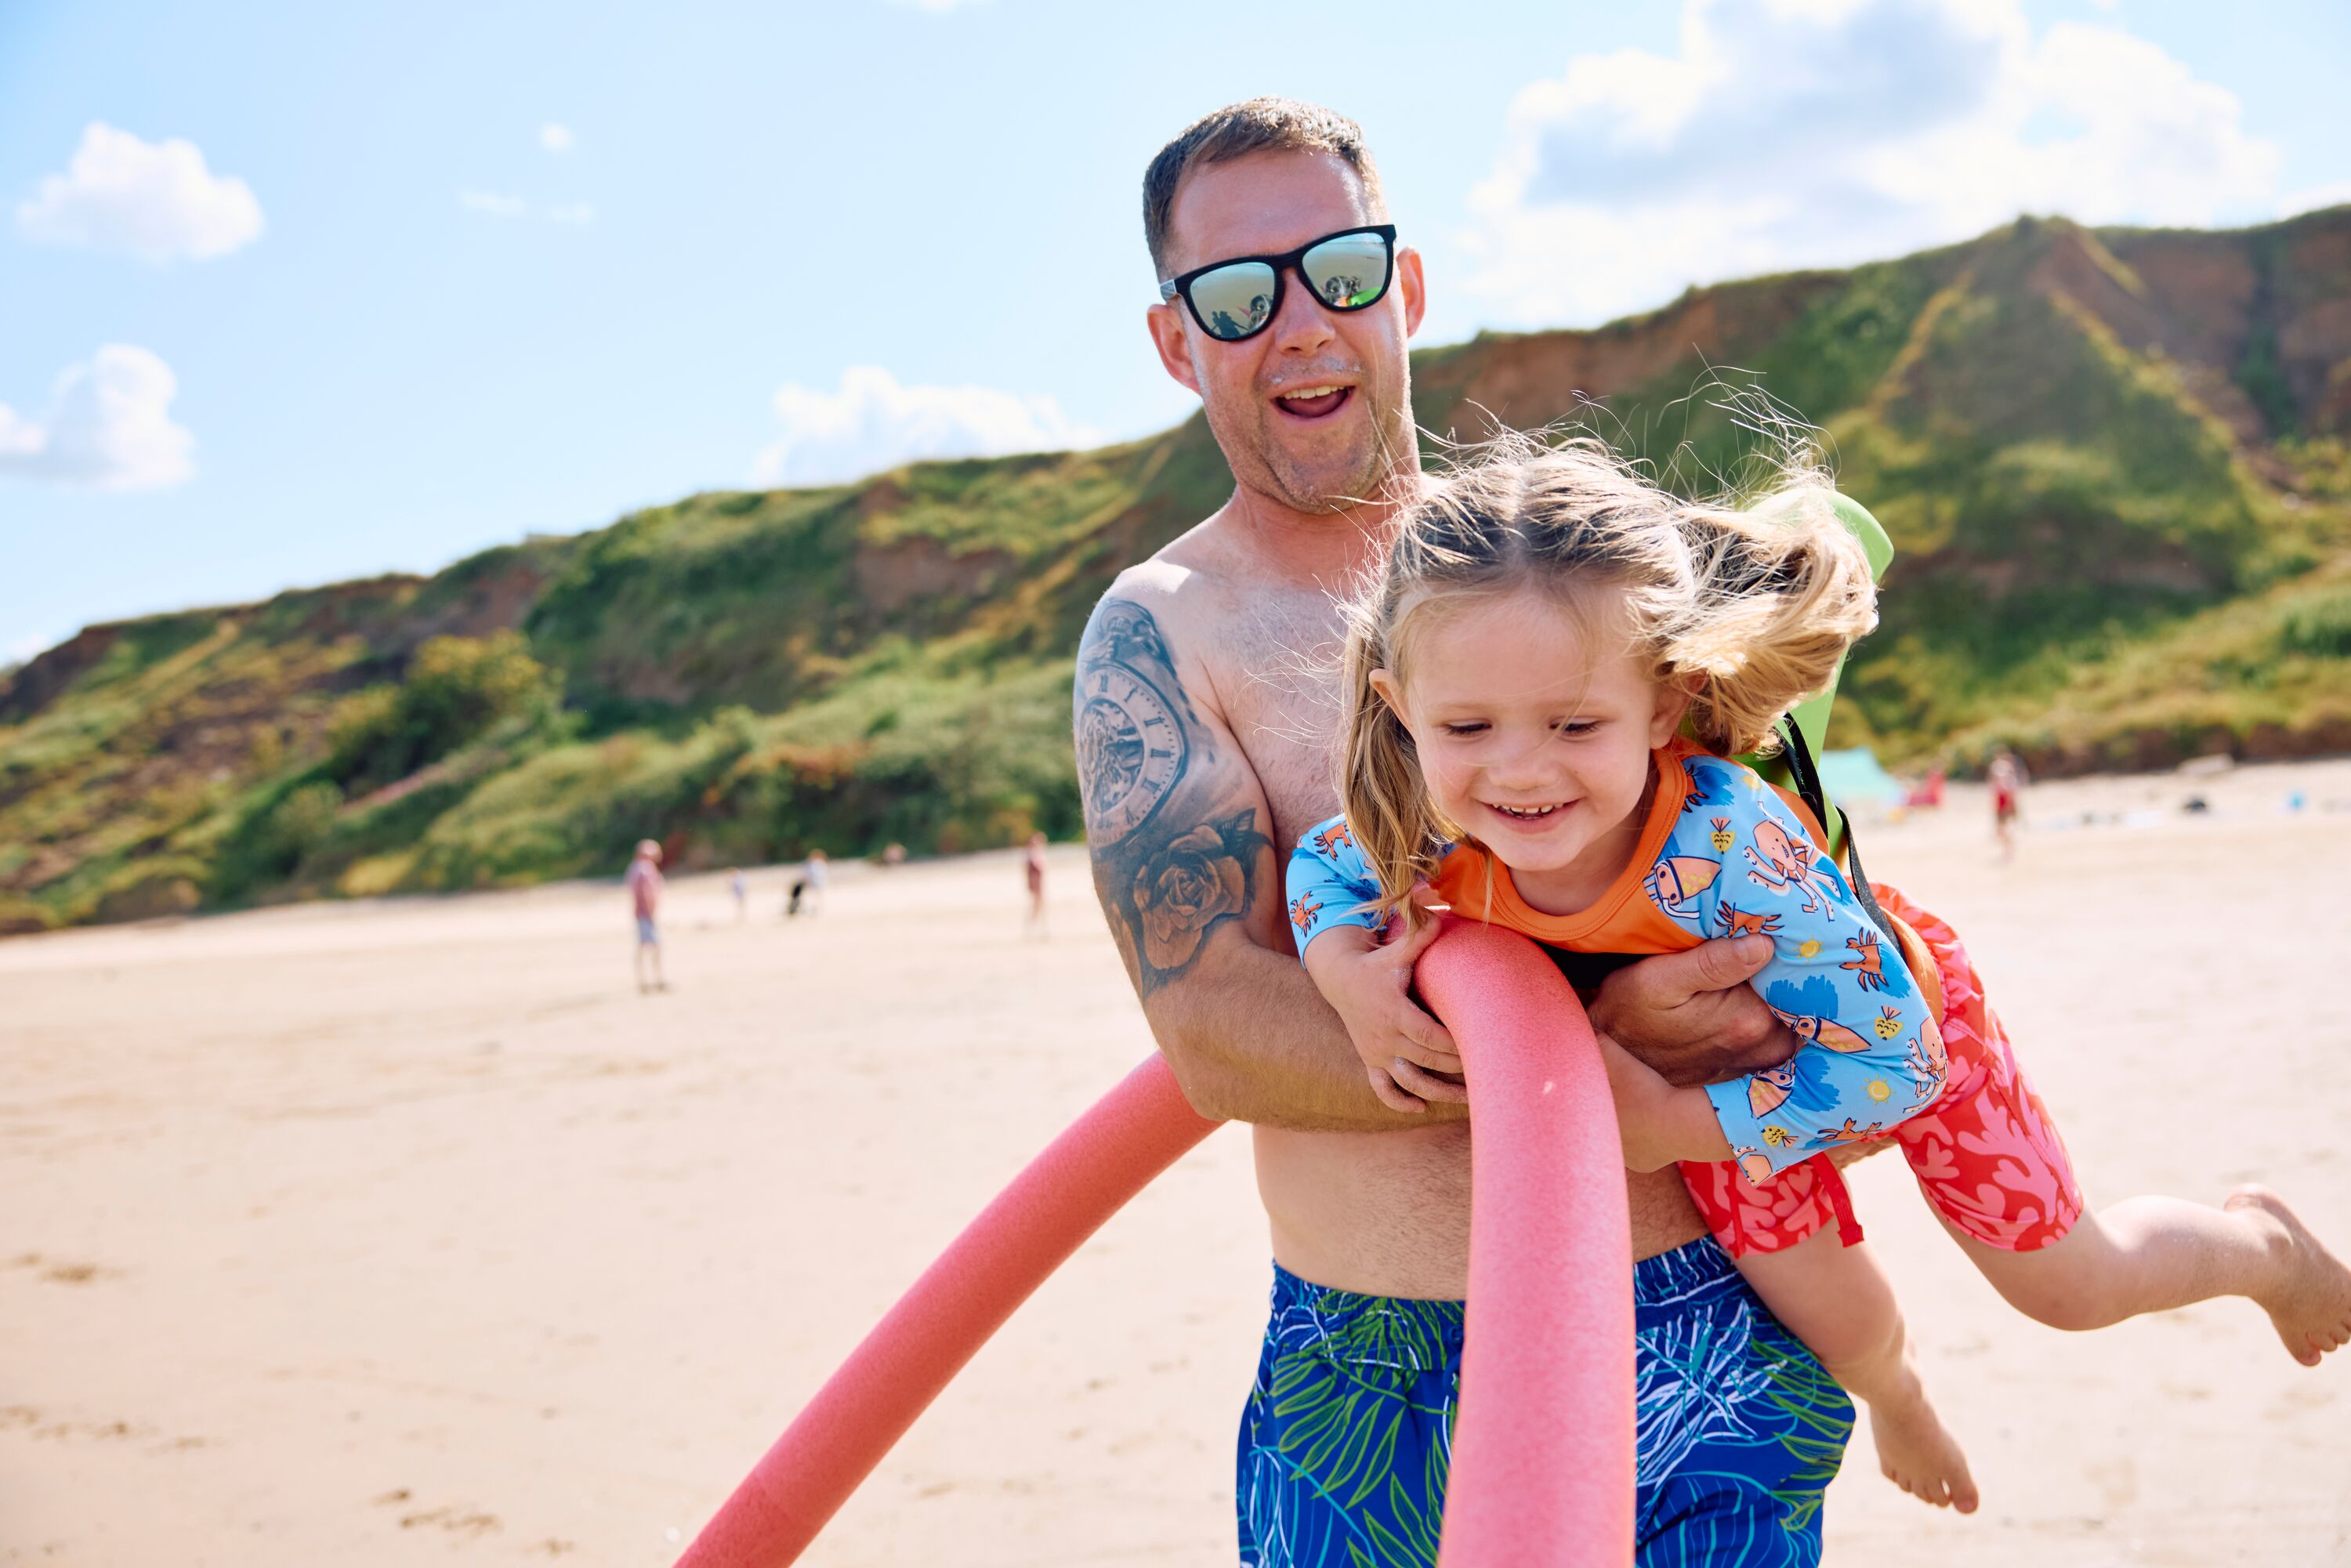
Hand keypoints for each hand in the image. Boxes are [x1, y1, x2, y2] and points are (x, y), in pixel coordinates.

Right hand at [1300, 891, 1465, 1112]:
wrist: (1339, 977)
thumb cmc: (1378, 962)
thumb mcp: (1398, 949)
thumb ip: (1421, 932)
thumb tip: (1438, 900)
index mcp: (1395, 1011)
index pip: (1430, 1037)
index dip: (1456, 1046)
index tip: (1482, 1049)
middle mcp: (1384, 1037)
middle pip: (1426, 1061)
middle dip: (1457, 1070)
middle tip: (1489, 1073)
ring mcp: (1376, 1052)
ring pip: (1408, 1083)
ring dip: (1438, 1095)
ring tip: (1468, 1101)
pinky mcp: (1370, 1060)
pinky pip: (1382, 1090)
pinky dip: (1399, 1102)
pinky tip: (1421, 1108)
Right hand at [1590, 936, 1796, 1088]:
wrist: (1610, 1056)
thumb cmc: (1627, 1012)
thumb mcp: (1656, 979)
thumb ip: (1711, 962)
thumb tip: (1765, 944)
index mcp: (1748, 1019)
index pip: (1793, 973)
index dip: (1789, 946)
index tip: (1777, 923)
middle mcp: (1763, 1044)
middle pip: (1796, 993)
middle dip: (1788, 966)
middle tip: (1768, 934)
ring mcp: (1758, 1058)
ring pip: (1792, 1013)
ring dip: (1781, 988)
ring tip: (1758, 961)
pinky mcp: (1750, 1063)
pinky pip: (1780, 1031)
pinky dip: (1774, 1010)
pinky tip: (1750, 990)